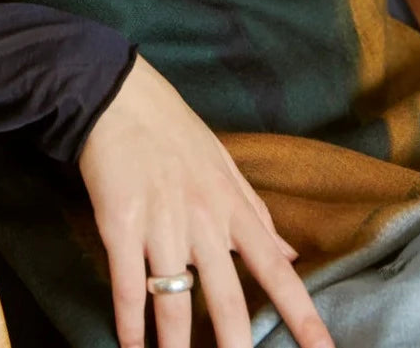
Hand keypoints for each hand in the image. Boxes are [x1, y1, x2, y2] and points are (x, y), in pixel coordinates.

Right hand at [77, 54, 334, 347]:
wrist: (118, 96)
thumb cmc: (173, 130)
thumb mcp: (224, 166)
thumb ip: (256, 214)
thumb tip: (291, 254)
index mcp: (231, 205)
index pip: (276, 269)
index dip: (301, 314)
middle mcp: (202, 220)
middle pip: (227, 299)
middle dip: (235, 347)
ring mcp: (161, 224)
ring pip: (174, 303)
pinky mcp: (121, 224)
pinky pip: (128, 286)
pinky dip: (130, 322)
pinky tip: (132, 346)